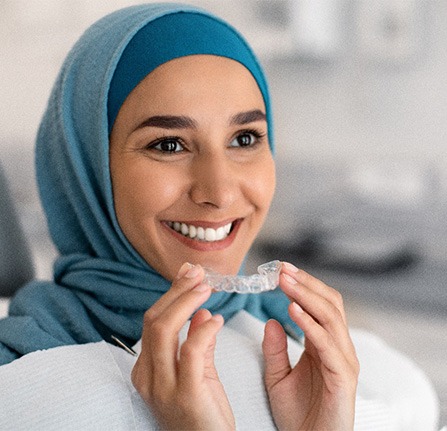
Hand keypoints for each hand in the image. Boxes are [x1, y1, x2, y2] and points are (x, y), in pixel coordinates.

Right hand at [131, 263, 234, 430]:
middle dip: (177, 291)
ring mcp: (163, 387)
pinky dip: (204, 329)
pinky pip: (190, 351)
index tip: (189, 274)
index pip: (153, 321)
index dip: (171, 294)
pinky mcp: (186, 394)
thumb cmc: (204, 413)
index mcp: (147, 369)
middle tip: (198, 273)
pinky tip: (217, 320)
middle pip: (155, 320)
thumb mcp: (198, 373)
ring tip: (206, 288)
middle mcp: (148, 376)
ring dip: (186, 302)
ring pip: (165, 329)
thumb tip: (200, 312)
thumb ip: (196, 342)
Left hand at [262, 262, 358, 430]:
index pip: (319, 305)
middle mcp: (338, 348)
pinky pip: (327, 344)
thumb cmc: (298, 415)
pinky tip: (292, 310)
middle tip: (282, 269)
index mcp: (324, 345)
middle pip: (329, 303)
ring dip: (307, 295)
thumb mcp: (277, 377)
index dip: (302, 285)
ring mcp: (343, 361)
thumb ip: (274, 349)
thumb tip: (271, 320)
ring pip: (331, 317)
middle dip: (306, 283)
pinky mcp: (343, 377)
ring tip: (285, 281)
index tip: (280, 270)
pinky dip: (310, 324)